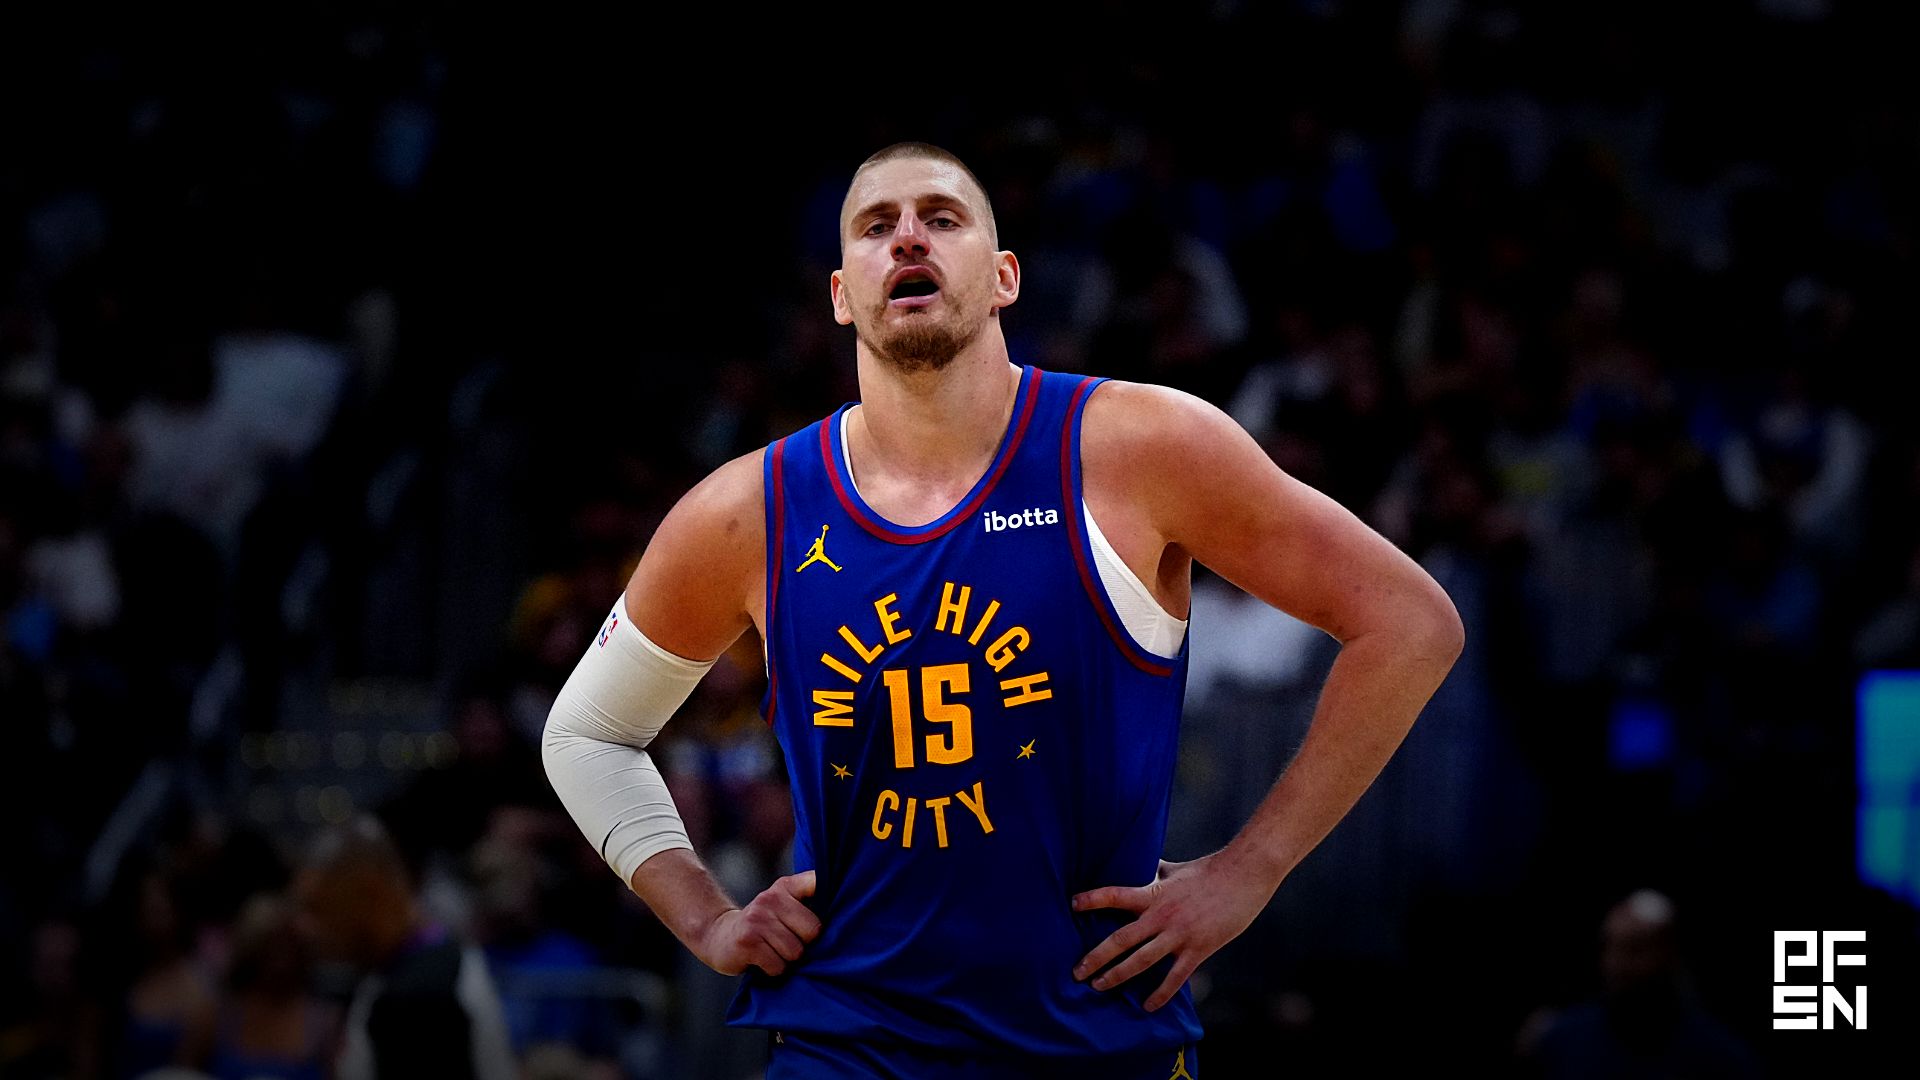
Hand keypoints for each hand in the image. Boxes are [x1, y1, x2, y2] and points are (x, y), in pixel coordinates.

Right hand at [696, 870, 819, 976]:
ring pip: (796, 952)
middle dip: (804, 944)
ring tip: (773, 951)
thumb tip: (842, 908)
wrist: (718, 935)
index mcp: (785, 887)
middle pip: (813, 931)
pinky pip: (778, 966)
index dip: (829, 898)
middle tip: (787, 942)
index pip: (817, 883)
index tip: (831, 911)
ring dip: (787, 960)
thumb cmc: (762, 924)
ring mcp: (757, 919)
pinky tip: (763, 961)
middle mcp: (770, 899)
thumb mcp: (783, 903)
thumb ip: (808, 898)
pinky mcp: (747, 942)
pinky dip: (774, 970)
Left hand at [1070, 853, 1270, 1011]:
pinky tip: (1147, 1006)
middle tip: (1076, 971)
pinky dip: (1160, 994)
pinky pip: (1175, 978)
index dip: (1093, 899)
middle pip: (1120, 939)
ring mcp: (1179, 934)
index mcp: (1154, 893)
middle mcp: (1161, 916)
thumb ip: (1155, 873)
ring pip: (1141, 961)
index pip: (1116, 895)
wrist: (1244, 875)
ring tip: (1099, 987)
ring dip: (1117, 976)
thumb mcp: (1176, 870)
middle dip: (1095, 957)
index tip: (1072, 905)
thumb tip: (1141, 864)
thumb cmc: (1210, 870)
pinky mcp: (1198, 949)